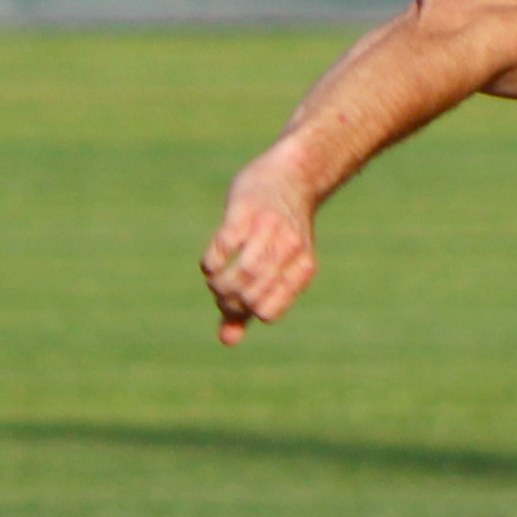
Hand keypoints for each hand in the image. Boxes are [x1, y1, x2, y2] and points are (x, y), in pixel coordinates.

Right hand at [201, 162, 318, 343]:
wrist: (292, 174)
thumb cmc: (280, 230)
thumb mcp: (275, 268)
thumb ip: (250, 305)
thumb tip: (227, 341)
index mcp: (303, 268)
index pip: (268, 312)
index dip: (245, 313)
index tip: (236, 302)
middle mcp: (290, 250)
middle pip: (251, 295)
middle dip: (227, 300)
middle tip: (220, 291)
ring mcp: (269, 228)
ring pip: (242, 273)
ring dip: (218, 284)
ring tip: (214, 279)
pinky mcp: (246, 210)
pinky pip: (225, 245)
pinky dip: (212, 260)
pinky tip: (212, 261)